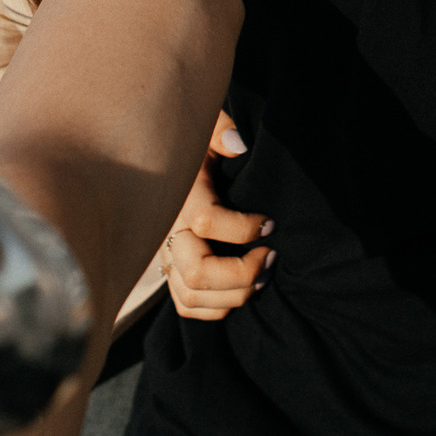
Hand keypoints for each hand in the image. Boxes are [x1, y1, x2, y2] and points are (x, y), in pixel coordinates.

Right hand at [158, 113, 272, 319]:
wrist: (164, 167)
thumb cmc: (196, 148)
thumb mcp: (206, 128)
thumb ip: (222, 130)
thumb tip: (238, 145)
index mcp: (180, 195)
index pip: (206, 221)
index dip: (244, 227)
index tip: (270, 222)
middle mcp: (167, 231)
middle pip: (196, 272)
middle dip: (242, 273)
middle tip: (271, 256)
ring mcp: (165, 256)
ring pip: (193, 295)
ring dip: (236, 294)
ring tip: (264, 274)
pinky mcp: (169, 273)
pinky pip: (187, 305)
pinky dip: (218, 306)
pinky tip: (243, 287)